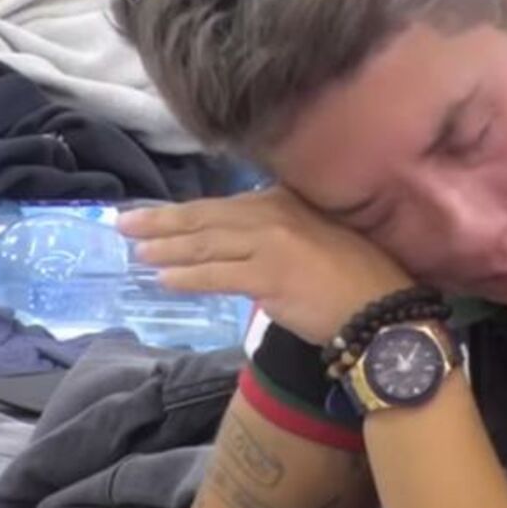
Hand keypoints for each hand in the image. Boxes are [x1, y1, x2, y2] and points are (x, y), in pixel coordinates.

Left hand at [117, 186, 412, 344]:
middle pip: (206, 217)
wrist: (383, 307)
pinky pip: (218, 274)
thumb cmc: (355, 276)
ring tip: (135, 251)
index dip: (185, 212)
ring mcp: (270, 242)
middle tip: (123, 224)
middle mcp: (273, 213)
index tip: (154, 215)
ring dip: (165, 248)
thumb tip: (237, 241)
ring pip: (206, 244)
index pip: (222, 206)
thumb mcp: (315, 236)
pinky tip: (162, 278)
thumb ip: (277, 231)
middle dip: (161, 221)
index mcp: (283, 200)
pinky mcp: (269, 274)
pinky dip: (187, 276)